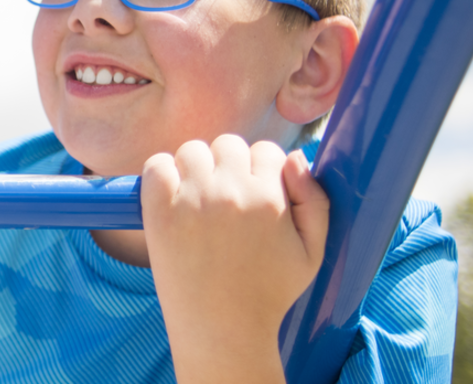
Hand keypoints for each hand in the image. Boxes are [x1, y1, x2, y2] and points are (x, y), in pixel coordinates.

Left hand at [140, 135, 329, 380]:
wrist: (222, 329)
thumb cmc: (269, 292)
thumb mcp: (313, 252)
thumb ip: (315, 200)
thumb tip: (295, 157)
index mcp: (269, 198)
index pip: (266, 150)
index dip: (262, 170)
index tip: (255, 195)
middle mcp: (230, 192)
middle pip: (228, 144)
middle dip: (229, 165)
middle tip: (226, 199)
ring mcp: (191, 200)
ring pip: (192, 150)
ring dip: (196, 167)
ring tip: (200, 199)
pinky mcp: (159, 212)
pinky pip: (156, 166)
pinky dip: (163, 174)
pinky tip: (172, 197)